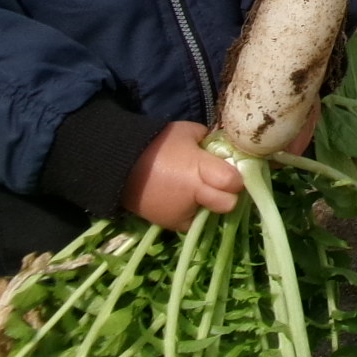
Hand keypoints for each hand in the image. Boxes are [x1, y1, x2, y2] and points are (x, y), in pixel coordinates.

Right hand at [123, 121, 242, 230]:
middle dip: (229, 195)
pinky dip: (192, 212)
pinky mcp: (169, 224)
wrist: (119, 166)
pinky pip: (192, 222)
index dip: (237, 177)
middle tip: (221, 184)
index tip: (233, 170)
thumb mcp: (188, 132)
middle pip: (229, 204)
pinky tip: (184, 198)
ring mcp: (181, 213)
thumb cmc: (157, 145)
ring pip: (211, 215)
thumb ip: (210, 141)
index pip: (233, 182)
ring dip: (210, 205)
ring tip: (198, 190)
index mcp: (199, 169)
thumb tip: (225, 147)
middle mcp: (193, 195)